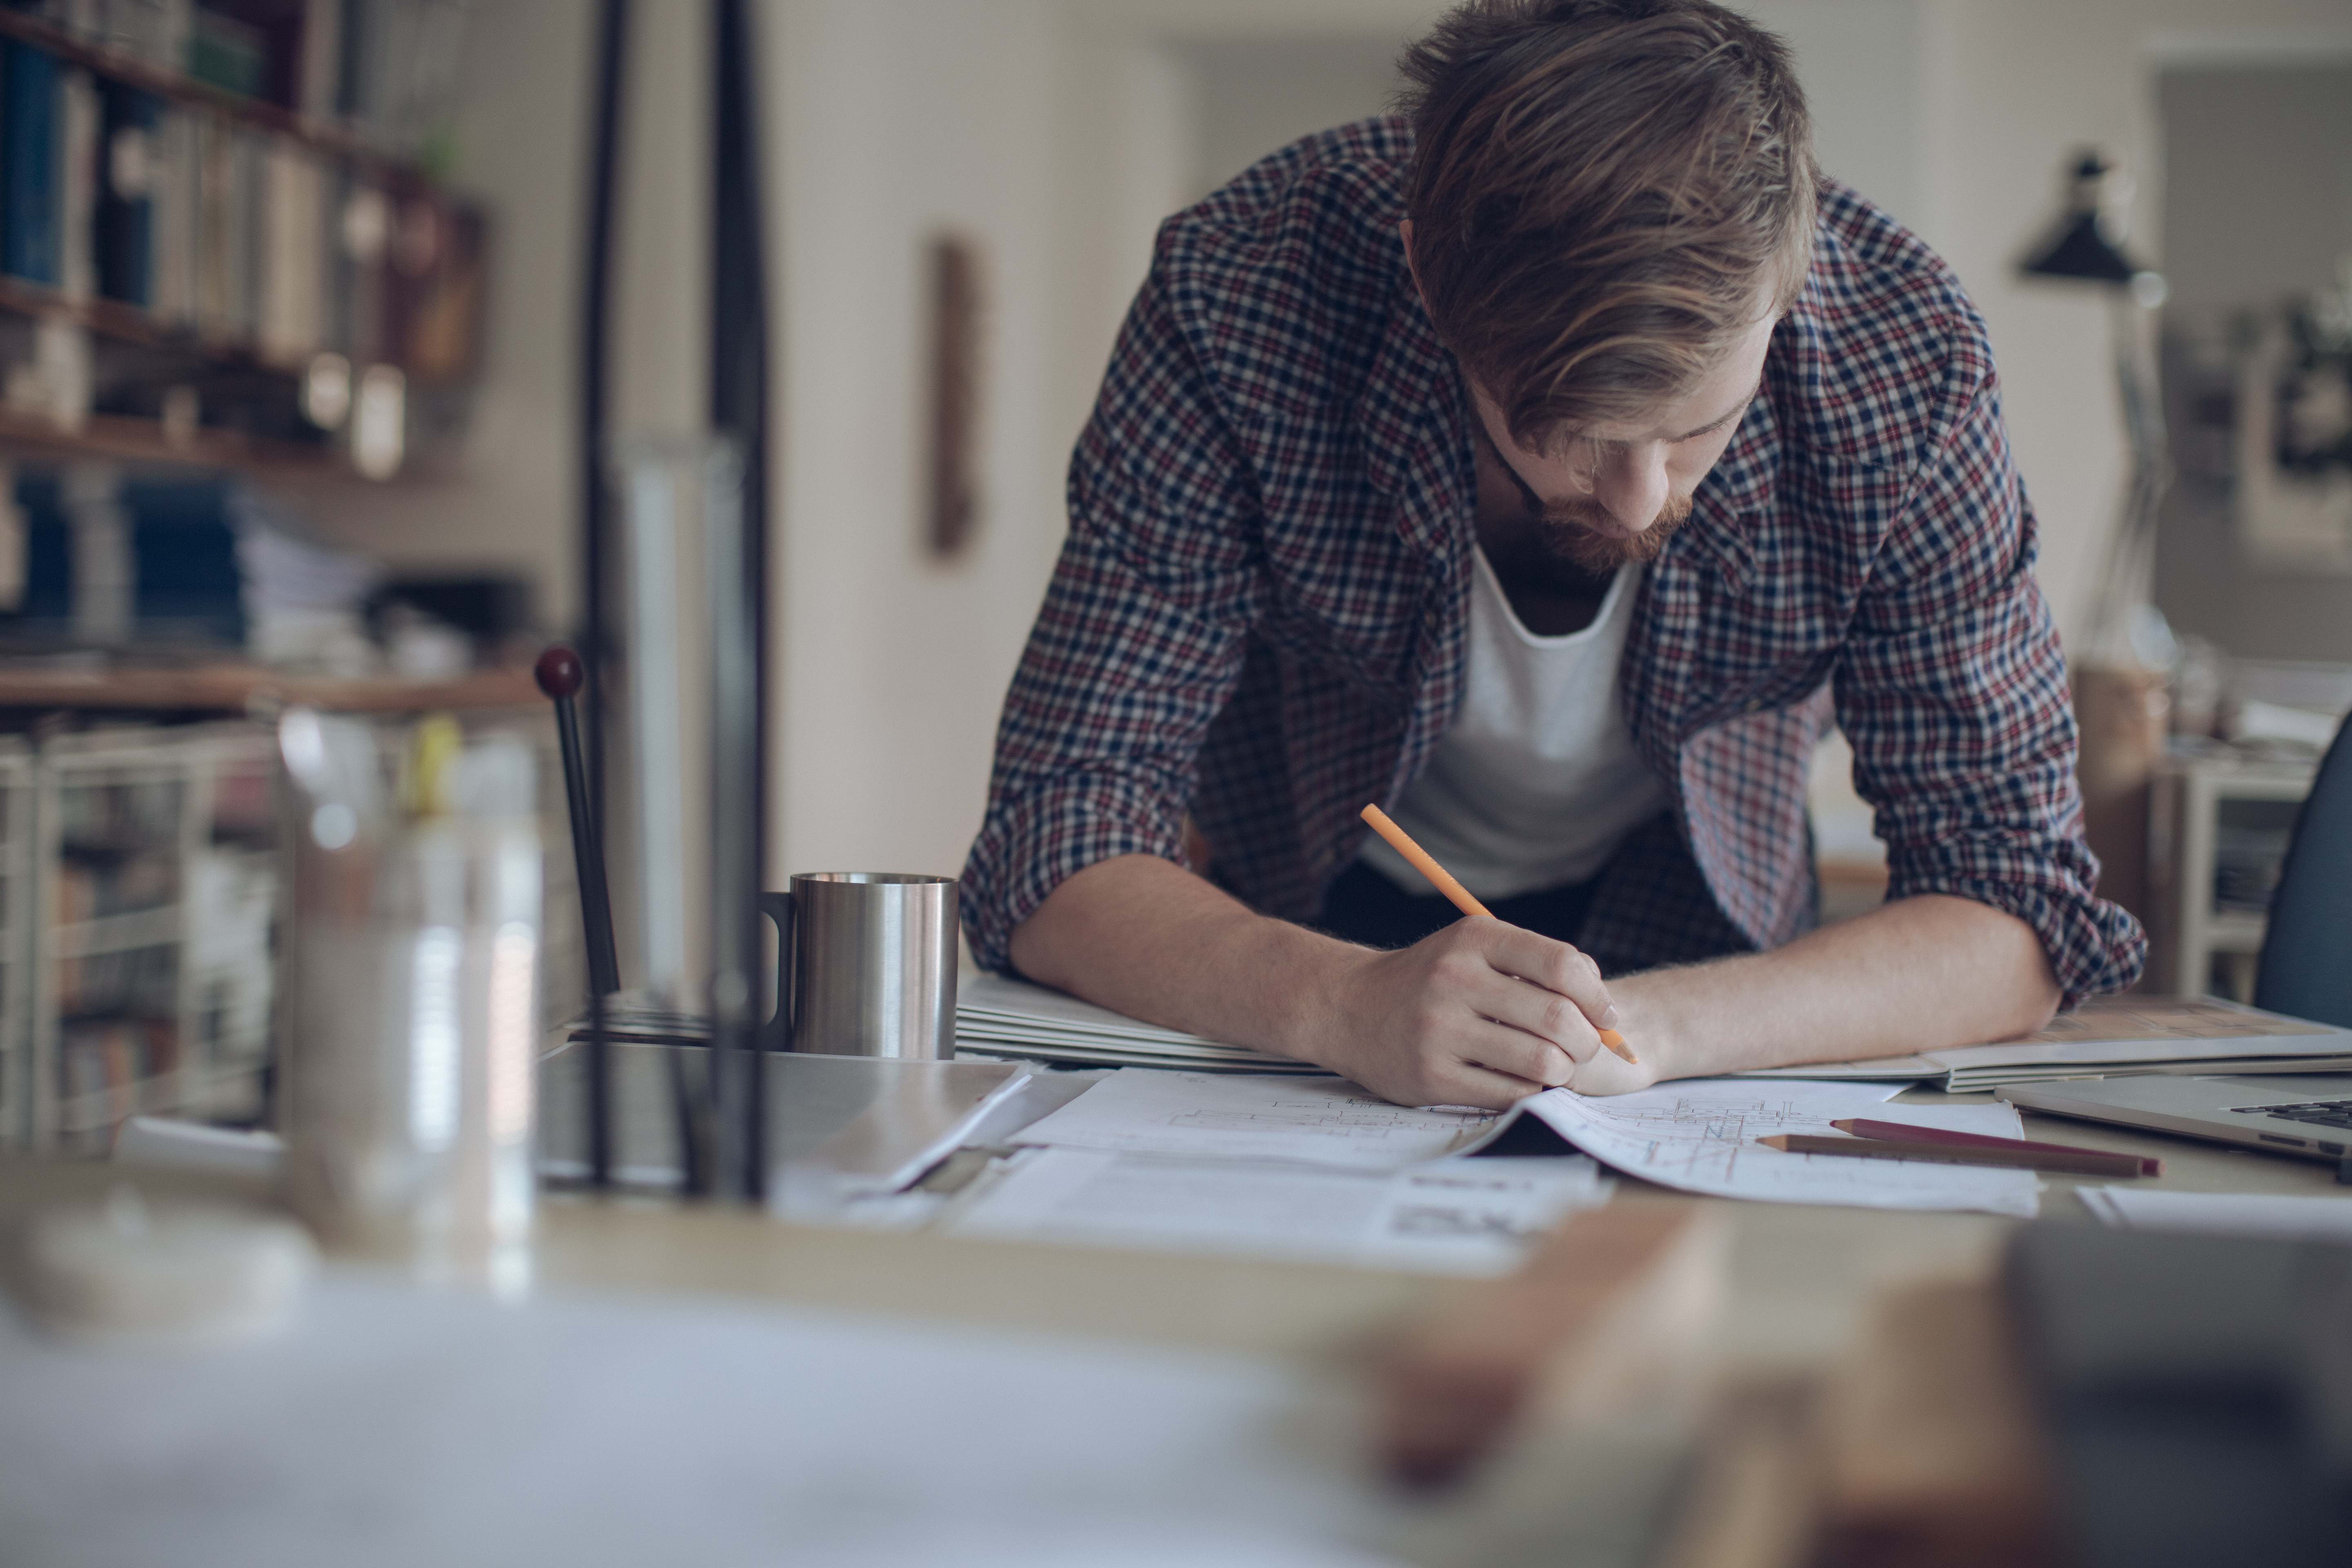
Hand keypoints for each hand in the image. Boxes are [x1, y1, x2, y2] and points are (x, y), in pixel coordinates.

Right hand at [1301, 917, 1643, 1109]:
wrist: (1350, 1007)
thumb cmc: (1429, 979)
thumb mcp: (1472, 949)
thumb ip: (1534, 964)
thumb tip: (1602, 1002)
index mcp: (1473, 940)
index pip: (1562, 963)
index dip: (1596, 994)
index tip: (1605, 1013)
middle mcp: (1455, 980)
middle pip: (1558, 1017)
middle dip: (1588, 1040)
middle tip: (1585, 1047)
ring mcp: (1440, 1031)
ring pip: (1539, 1061)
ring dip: (1562, 1070)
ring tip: (1556, 1066)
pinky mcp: (1431, 1076)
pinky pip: (1509, 1093)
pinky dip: (1529, 1091)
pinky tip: (1521, 1080)